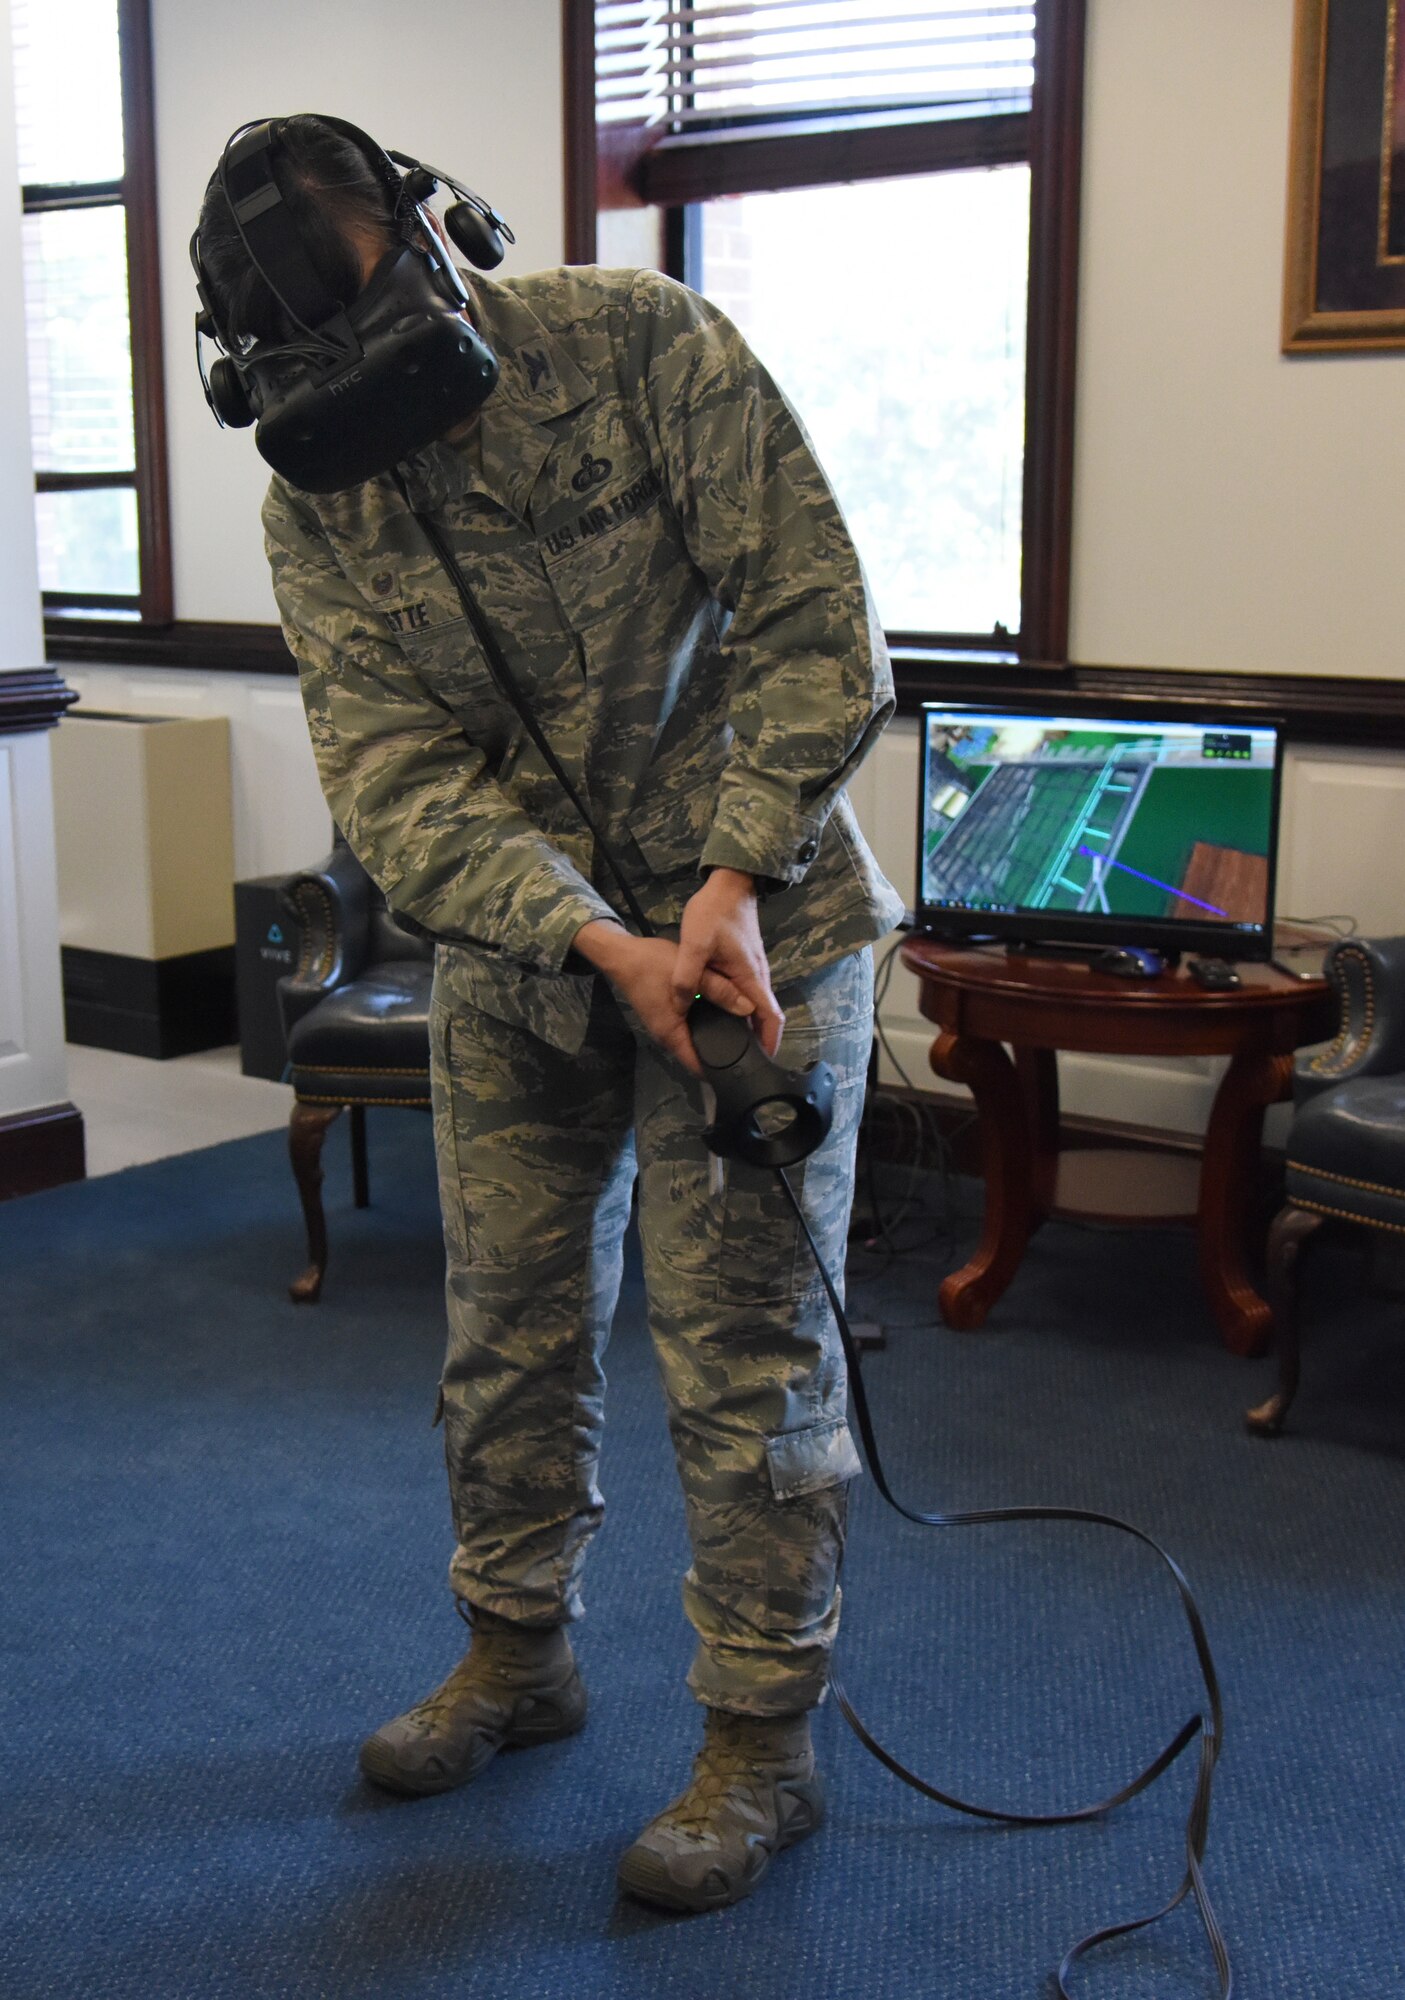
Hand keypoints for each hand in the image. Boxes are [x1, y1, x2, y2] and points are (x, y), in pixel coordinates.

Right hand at [572, 922, 751, 1074]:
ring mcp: (665, 1027)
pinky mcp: (665, 1017)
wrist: (621, 954)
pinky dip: (704, 1024)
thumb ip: (721, 991)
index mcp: (671, 1035)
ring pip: (694, 1040)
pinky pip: (688, 1028)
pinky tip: (720, 1013)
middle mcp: (667, 1037)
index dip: (722, 1070)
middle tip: (750, 1047)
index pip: (699, 1068)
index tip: (744, 1067)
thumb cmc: (652, 965)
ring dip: (713, 1036)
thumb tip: (749, 1008)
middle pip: (698, 1055)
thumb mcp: (693, 974)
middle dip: (722, 1052)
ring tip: (741, 1030)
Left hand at [671, 869, 783, 1057]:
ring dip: (748, 1023)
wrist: (730, 881)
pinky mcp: (746, 960)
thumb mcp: (693, 946)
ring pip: (755, 1003)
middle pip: (764, 1016)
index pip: (771, 1018)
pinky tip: (722, 1011)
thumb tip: (683, 1007)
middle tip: (737, 1058)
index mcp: (751, 977)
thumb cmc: (714, 912)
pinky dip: (741, 1007)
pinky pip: (747, 991)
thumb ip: (687, 979)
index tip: (761, 1063)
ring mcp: (754, 967)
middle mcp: (758, 975)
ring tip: (728, 1041)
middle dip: (756, 1039)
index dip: (769, 1043)